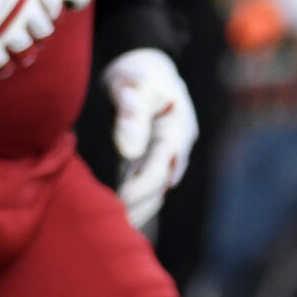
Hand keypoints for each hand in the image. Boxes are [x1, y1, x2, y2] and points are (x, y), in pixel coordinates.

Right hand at [0, 0, 89, 75]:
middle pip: (43, 33)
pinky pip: (3, 68)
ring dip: (17, 47)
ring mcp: (5, 32)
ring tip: (0, 37)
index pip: (55, 10)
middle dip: (31, 29)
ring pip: (27, 52)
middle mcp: (24, 11)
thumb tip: (83, 2)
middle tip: (10, 20)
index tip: (23, 3)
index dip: (42, 8)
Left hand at [102, 48, 198, 229]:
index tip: (122, 199)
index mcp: (176, 130)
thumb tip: (128, 150)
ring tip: (122, 230)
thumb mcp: (134, 85)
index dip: (143, 185)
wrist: (147, 66)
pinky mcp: (152, 156)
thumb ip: (131, 114)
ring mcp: (166, 154)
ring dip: (142, 208)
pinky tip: (123, 214)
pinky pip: (146, 182)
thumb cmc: (139, 72)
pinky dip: (137, 198)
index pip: (161, 165)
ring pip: (157, 187)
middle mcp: (175, 147)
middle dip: (143, 205)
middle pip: (161, 183)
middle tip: (120, 227)